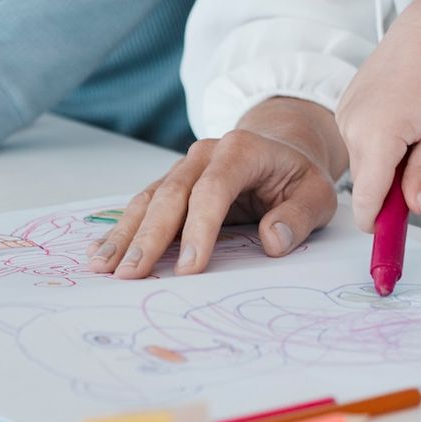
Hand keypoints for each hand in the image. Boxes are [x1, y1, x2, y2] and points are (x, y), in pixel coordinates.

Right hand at [86, 98, 341, 277]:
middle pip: (171, 194)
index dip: (200, 229)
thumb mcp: (318, 194)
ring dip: (125, 233)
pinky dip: (123, 229)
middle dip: (149, 236)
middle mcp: (205, 154)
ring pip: (150, 198)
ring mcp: (184, 167)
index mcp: (241, 150)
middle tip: (131, 274)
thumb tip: (273, 241)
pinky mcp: (172, 183)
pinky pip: (144, 204)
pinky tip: (102, 252)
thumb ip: (299, 216)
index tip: (190, 269)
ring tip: (102, 266)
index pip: (214, 189)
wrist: (282, 147)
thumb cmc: (298, 176)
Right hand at [337, 9, 420, 230]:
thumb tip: (413, 209)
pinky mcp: (342, 110)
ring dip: (382, 166)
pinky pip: (357, 144)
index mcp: (379, 136)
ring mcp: (344, 117)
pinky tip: (395, 122)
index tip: (387, 238)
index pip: (366, 199)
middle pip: (364, 186)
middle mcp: (353, 127)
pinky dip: (374, 146)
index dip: (375, 224)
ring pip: (361, 165)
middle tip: (415, 185)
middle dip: (386, 195)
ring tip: (409, 137)